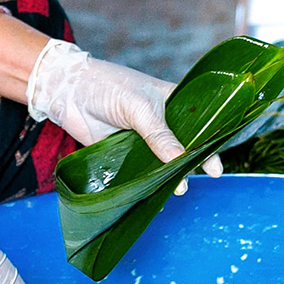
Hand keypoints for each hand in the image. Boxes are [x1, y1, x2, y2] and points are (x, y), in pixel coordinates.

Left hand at [27, 41, 223, 177]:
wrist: (68, 91)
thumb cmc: (108, 86)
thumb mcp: (138, 107)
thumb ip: (159, 135)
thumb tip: (180, 161)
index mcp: (172, 102)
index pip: (198, 126)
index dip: (208, 146)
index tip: (216, 169)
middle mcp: (160, 123)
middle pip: (182, 149)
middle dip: (188, 167)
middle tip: (188, 183)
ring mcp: (141, 140)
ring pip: (161, 163)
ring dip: (168, 178)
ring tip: (174, 190)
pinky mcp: (123, 154)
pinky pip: (139, 173)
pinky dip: (147, 184)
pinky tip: (153, 197)